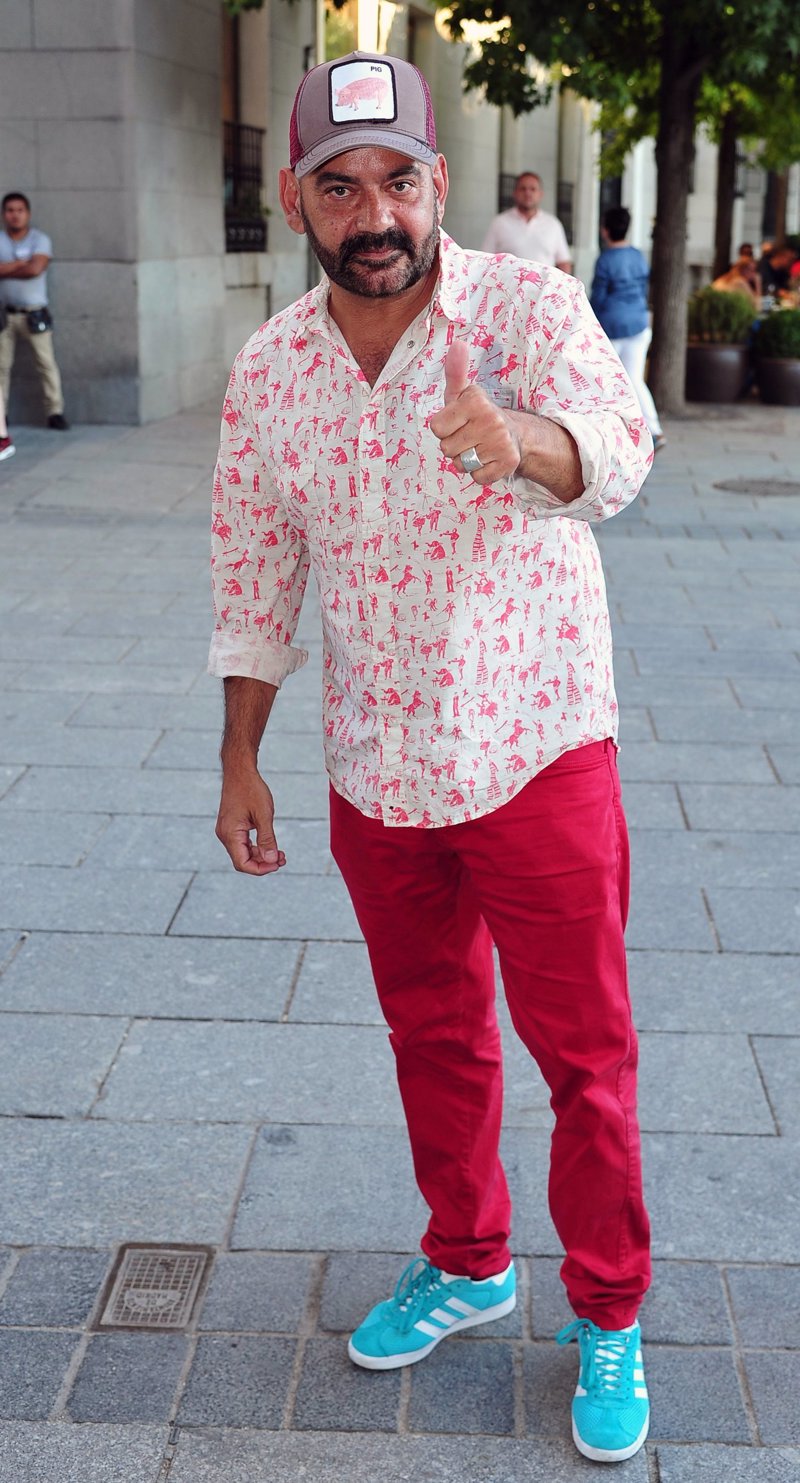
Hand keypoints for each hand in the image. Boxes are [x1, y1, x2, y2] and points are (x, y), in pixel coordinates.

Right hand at [215, 768, 285, 874]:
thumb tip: (271, 860)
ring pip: (243, 853)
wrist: (240, 771)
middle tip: (282, 859)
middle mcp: (225, 835)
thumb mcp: (264, 815)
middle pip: (243, 860)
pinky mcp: (231, 827)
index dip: (260, 869)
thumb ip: (267, 839)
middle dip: (263, 863)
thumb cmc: (251, 789)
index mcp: (230, 834)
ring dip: (261, 856)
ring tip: (280, 854)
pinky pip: (243, 844)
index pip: (243, 863)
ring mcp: (227, 831)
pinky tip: (270, 846)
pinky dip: (257, 847)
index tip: (277, 865)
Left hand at [428, 340, 522, 485]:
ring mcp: (500, 443)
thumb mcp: (464, 393)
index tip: (459, 422)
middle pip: (446, 448)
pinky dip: (480, 472)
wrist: (516, 435)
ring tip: (479, 447)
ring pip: (460, 464)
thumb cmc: (479, 415)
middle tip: (470, 436)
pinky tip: (488, 459)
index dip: (444, 428)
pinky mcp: (507, 464)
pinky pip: (476, 477)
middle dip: (454, 445)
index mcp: (476, 401)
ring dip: (466, 460)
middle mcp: (491, 420)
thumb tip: (458, 343)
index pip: (437, 428)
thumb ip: (455, 371)